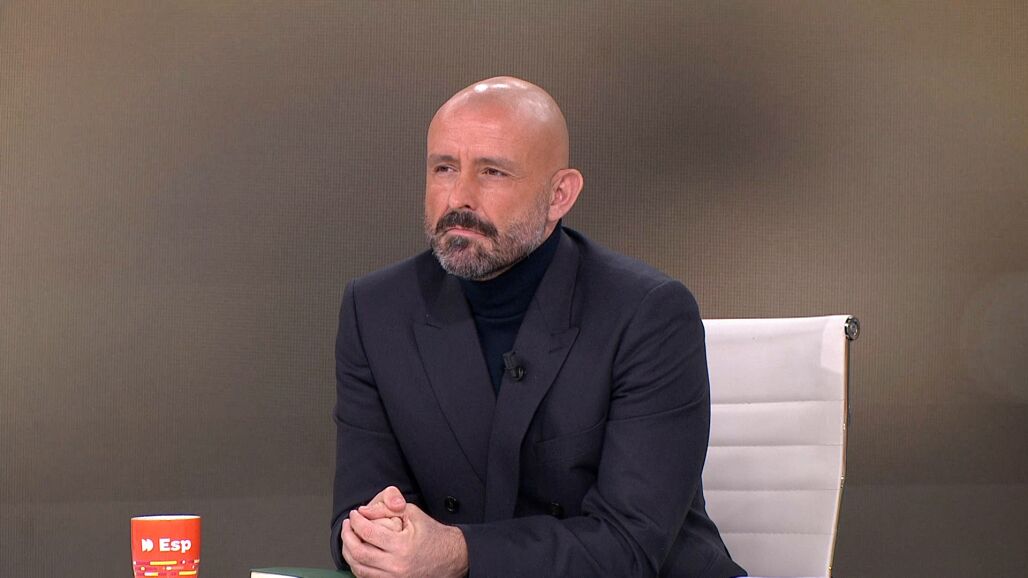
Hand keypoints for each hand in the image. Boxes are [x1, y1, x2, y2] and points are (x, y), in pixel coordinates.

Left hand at [341, 488, 467, 577]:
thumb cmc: (433, 534)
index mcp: (401, 546)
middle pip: (358, 553)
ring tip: (349, 538)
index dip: (356, 521)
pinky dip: (358, 566)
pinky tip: (358, 554)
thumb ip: (387, 508)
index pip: (367, 532)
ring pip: (359, 569)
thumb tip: (363, 511)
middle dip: (347, 536)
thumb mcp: (412, 514)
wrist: (452, 557)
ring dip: (349, 552)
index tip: (355, 514)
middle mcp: (396, 566)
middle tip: (348, 525)